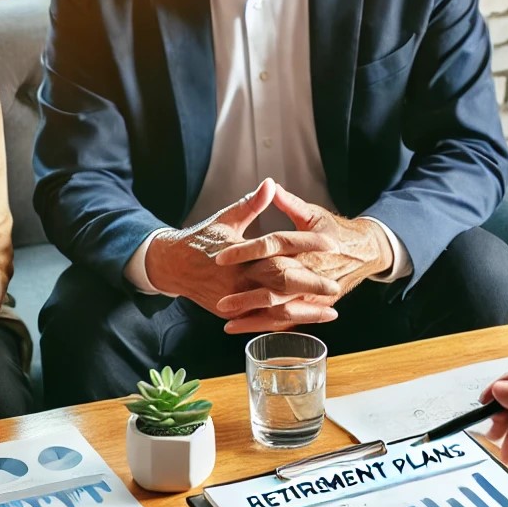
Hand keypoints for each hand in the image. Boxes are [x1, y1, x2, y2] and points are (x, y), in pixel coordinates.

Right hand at [146, 179, 342, 332]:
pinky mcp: (232, 312)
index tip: (331, 244)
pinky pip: (263, 321)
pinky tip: (306, 322)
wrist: (171, 266)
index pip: (280, 246)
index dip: (307, 245)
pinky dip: (286, 322)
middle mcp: (239, 277)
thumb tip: (270, 184)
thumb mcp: (225, 219)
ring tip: (330, 312)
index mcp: (241, 252)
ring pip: (275, 308)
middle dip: (311, 285)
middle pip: (281, 281)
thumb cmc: (200, 239)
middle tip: (336, 286)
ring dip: (304, 311)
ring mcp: (236, 298)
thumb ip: (251, 204)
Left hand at [214, 184, 393, 328]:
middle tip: (221, 301)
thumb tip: (269, 186)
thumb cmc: (336, 231)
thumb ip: (290, 203)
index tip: (221, 257)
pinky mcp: (316, 305)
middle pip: (275, 284)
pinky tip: (247, 329)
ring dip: (255, 317)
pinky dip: (268, 326)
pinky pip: (290, 319)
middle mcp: (311, 271)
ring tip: (228, 321)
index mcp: (307, 245)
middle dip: (247, 296)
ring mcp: (314, 292)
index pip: (273, 246)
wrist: (364, 252)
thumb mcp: (314, 214)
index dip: (246, 251)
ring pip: (282, 308)